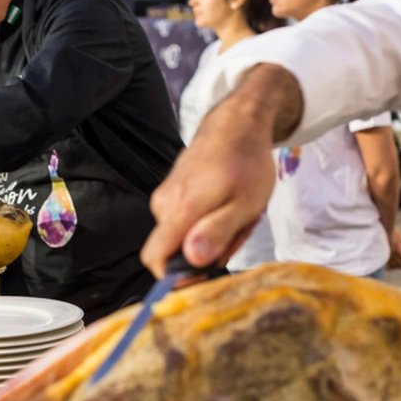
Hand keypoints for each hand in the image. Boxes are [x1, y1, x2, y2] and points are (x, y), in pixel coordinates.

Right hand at [142, 64, 300, 275]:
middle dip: (204, 253)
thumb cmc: (246, 162)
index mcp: (179, 210)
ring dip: (210, 236)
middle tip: (238, 233)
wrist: (237, 123)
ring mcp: (165, 197)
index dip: (175, 277)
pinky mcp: (171, 192)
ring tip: (237, 215)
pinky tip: (228, 205)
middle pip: (173, 250)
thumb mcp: (244, 204)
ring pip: (182, 236)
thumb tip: (191, 260)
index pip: (155, 258)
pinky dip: (207, 221)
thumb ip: (217, 233)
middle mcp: (163, 205)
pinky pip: (184, 220)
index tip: (204, 275)